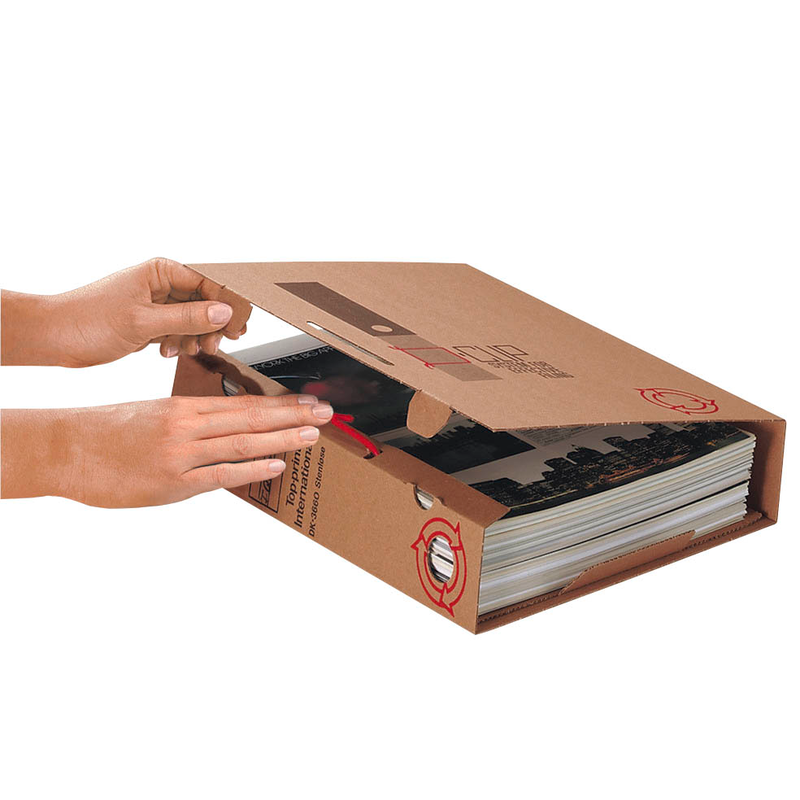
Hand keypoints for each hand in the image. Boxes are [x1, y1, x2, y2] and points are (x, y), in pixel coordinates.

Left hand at [0, 257, 250, 366]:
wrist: (55, 338)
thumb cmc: (88, 321)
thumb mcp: (144, 322)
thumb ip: (187, 318)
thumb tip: (223, 313)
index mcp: (160, 270)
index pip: (208, 282)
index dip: (226, 304)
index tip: (237, 325)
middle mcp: (160, 283)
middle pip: (204, 302)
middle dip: (210, 326)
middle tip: (214, 344)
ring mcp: (156, 303)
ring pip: (193, 319)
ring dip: (194, 337)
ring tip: (185, 349)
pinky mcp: (150, 321)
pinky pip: (178, 330)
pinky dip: (178, 342)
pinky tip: (167, 350)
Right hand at [1, 394, 333, 507]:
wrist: (69, 448)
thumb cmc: (111, 431)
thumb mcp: (156, 413)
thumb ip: (194, 421)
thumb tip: (231, 428)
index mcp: (185, 407)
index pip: (243, 403)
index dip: (280, 403)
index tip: (308, 401)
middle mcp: (188, 425)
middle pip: (251, 418)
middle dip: (292, 415)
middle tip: (326, 413)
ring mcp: (181, 453)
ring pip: (242, 442)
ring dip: (281, 438)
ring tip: (313, 434)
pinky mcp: (172, 482)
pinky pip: (219, 475)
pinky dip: (251, 470)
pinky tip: (277, 465)